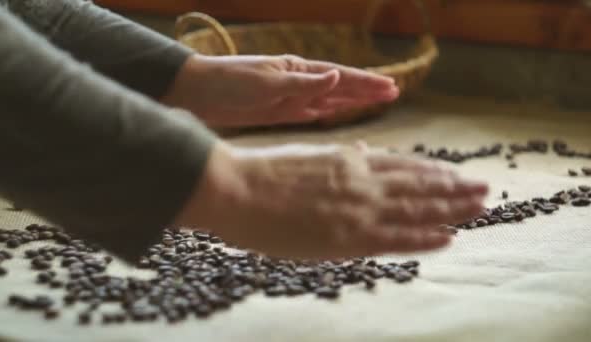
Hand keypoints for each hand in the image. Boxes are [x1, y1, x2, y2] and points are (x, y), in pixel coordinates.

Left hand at [161, 54, 398, 127]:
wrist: (197, 92)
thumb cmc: (229, 82)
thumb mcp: (267, 82)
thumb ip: (302, 84)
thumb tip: (336, 78)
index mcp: (297, 70)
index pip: (340, 76)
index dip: (366, 83)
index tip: (391, 87)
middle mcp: (297, 82)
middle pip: (339, 87)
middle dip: (365, 91)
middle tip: (393, 93)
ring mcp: (288, 97)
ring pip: (327, 100)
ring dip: (350, 102)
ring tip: (372, 102)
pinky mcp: (277, 112)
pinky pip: (308, 112)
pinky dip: (323, 113)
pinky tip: (332, 114)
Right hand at [174, 143, 487, 259]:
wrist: (237, 190)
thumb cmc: (264, 174)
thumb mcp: (308, 156)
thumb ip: (341, 157)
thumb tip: (367, 150)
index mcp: (349, 160)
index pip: (403, 166)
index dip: (432, 172)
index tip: (454, 175)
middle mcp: (362, 181)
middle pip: (419, 185)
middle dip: (455, 189)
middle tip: (485, 190)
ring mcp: (358, 208)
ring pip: (416, 208)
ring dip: (452, 209)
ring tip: (480, 209)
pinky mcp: (348, 236)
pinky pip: (396, 238)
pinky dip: (425, 237)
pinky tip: (449, 237)